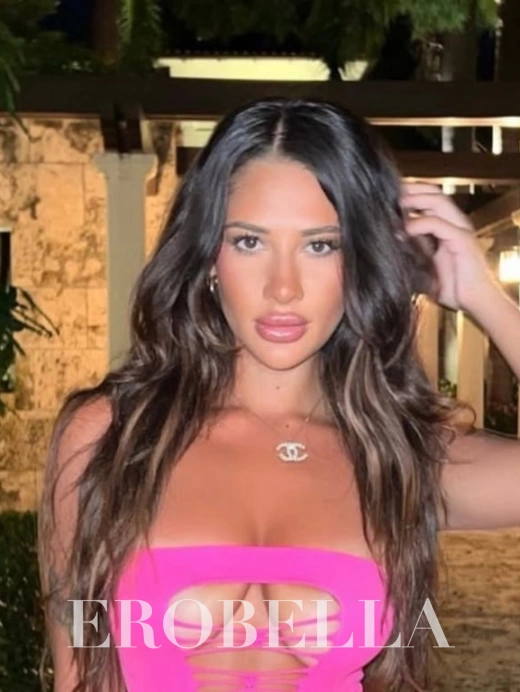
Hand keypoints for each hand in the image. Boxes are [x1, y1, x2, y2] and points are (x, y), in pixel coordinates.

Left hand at [400, 182, 500, 312]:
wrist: (474, 302)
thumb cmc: (451, 286)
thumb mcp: (424, 265)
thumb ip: (411, 250)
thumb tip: (390, 239)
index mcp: (448, 225)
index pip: (430, 198)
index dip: (411, 192)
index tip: (389, 195)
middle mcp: (456, 223)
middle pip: (435, 193)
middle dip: (412, 189)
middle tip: (390, 192)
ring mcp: (461, 229)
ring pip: (439, 201)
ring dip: (416, 199)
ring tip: (397, 204)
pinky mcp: (462, 240)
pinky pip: (439, 224)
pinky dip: (420, 224)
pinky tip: (405, 229)